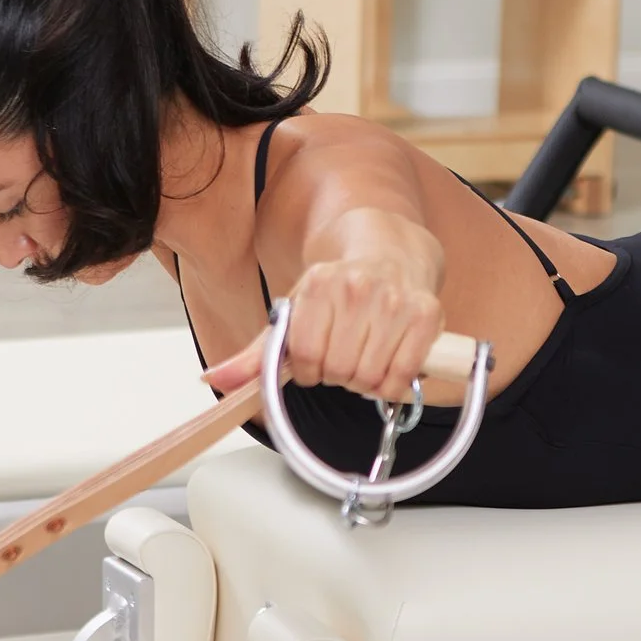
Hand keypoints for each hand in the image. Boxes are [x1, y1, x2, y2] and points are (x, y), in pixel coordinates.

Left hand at [203, 259, 444, 403]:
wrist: (390, 254)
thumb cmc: (338, 292)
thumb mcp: (294, 314)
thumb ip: (255, 355)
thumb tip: (214, 380)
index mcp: (319, 284)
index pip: (307, 356)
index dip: (310, 371)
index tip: (317, 363)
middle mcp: (358, 288)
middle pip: (339, 369)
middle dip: (339, 375)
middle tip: (345, 358)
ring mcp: (395, 300)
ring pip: (369, 377)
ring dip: (365, 382)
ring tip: (366, 358)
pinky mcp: (427, 314)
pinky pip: (401, 377)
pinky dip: (391, 386)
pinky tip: (387, 368)